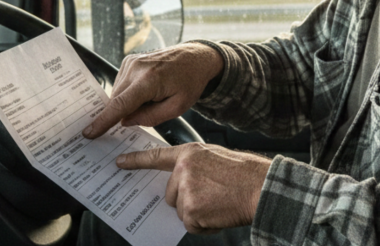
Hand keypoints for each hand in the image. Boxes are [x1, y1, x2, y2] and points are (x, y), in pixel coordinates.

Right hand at [82, 43, 222, 138]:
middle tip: (147, 112)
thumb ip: (150, 118)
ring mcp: (131, 61)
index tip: (89, 132)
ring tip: (153, 98)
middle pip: (117, 100)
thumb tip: (125, 122)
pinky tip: (146, 91)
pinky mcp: (129, 60)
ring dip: (129, 102)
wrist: (195, 57)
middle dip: (124, 113)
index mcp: (149, 80)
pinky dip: (129, 93)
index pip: (120, 104)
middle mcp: (136, 68)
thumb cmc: (190, 82)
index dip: (103, 121)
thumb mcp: (177, 107)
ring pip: (118, 92)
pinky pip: (121, 84)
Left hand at [116, 143, 271, 233]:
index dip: (136, 160)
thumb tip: (181, 185)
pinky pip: (190, 224)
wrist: (260, 186)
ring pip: (181, 211)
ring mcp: (186, 189)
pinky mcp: (191, 209)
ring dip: (197, 213)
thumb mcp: (214, 158)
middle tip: (212, 196)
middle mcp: (183, 169)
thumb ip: (194, 167)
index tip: (119, 162)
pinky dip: (204, 225)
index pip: (156, 157)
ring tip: (219, 203)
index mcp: (189, 153)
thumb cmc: (243, 174)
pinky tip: (219, 213)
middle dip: (188, 200)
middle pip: (171, 194)